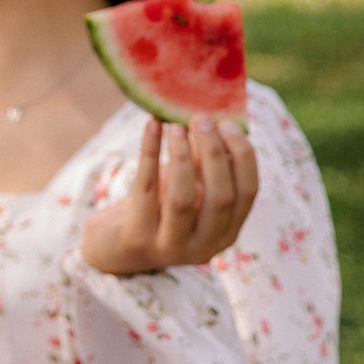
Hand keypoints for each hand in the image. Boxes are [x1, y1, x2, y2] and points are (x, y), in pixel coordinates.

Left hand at [80, 117, 258, 276]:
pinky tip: (151, 126)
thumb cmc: (158, 209)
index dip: (242, 155)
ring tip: (175, 126)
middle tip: (200, 119)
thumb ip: (205, 162)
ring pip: (183, 199)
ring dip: (181, 157)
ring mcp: (171, 247)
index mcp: (227, 232)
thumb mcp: (189, 187)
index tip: (228, 123)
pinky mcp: (137, 239)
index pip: (248, 191)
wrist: (114, 247)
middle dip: (213, 153)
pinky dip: (149, 154)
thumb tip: (215, 116)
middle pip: (220, 196)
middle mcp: (205, 247)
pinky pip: (146, 191)